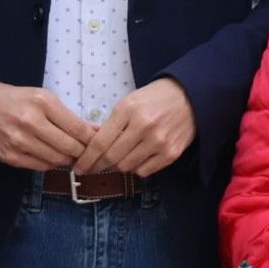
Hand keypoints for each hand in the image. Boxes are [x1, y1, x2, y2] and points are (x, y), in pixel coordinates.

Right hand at [0, 80, 96, 169]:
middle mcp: (31, 122)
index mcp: (42, 102)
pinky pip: (41, 166)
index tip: (99, 143)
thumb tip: (93, 131)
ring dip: (67, 160)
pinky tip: (51, 156)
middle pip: (70, 147)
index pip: (78, 128)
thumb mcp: (41, 97)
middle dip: (82, 153)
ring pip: (57, 160)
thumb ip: (66, 116)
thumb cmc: (13, 99)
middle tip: (87, 153)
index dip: (92, 140)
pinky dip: (50, 164)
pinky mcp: (10, 157)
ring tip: (70, 155)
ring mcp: (20, 142)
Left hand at [73, 78, 195, 176]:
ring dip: (117, 166)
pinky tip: (136, 158)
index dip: (86, 159)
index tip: (79, 166)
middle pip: (111, 158)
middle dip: (97, 166)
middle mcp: (143, 126)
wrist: (189, 96)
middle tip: (91, 168)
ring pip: (126, 167)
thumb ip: (112, 123)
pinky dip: (136, 168)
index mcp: (128, 110)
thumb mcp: (129, 102)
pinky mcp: (171, 153)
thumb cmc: (154, 98)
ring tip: (116, 160)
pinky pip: (144, 171)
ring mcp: (159, 141)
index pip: (100, 143)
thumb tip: (91, 146)